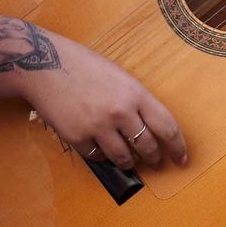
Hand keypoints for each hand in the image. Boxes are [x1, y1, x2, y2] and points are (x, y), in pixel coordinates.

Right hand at [22, 35, 187, 169]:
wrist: (43, 64)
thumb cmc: (82, 65)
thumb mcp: (118, 75)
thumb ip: (135, 100)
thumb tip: (148, 128)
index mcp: (135, 93)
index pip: (167, 127)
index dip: (177, 147)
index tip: (181, 158)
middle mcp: (120, 112)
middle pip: (147, 147)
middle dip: (153, 157)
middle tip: (154, 160)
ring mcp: (98, 126)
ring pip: (124, 158)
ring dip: (129, 162)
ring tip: (128, 159)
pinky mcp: (77, 137)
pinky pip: (97, 157)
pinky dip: (101, 156)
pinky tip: (101, 148)